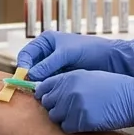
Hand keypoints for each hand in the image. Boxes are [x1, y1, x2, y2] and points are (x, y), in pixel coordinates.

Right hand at [18, 31, 133, 80]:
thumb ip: (48, 64)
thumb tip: (31, 75)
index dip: (23, 65)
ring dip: (38, 84)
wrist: (110, 60)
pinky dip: (47, 88)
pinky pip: (48, 83)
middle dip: (30, 76)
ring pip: (38, 77)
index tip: (25, 76)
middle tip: (32, 87)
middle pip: (30, 67)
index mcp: (46, 41)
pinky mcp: (60, 77)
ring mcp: (54, 66)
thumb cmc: (90, 49)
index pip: (27, 54)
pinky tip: (50, 92)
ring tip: (42, 91)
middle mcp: (47, 53)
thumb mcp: (67, 54)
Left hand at [34, 70, 133, 134]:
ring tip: (79, 114)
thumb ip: (67, 82)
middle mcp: (69, 90)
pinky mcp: (82, 120)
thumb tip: (48, 92)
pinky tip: (84, 122)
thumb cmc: (112, 87)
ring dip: (64, 118)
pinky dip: (73, 127)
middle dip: (55, 107)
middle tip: (69, 109)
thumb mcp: (87, 77)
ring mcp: (74, 105)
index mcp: (69, 77)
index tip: (50, 100)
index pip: (43, 87)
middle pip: (47, 103)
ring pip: (55, 117)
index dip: (45, 95)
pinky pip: (67, 127)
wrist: (132, 98)